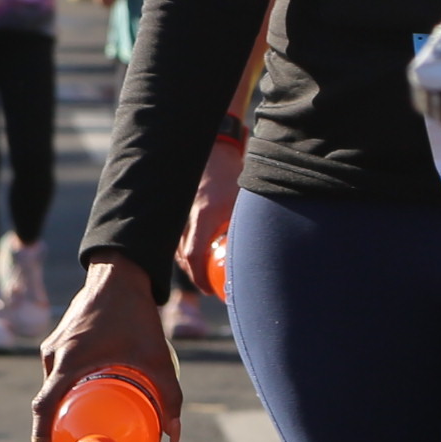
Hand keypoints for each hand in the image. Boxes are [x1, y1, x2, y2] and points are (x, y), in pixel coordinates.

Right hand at [32, 258, 183, 441]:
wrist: (119, 272)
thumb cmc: (136, 314)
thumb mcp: (156, 358)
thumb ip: (170, 396)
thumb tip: (173, 437)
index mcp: (67, 362)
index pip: (42, 409)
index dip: (40, 441)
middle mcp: (53, 356)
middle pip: (45, 403)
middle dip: (51, 434)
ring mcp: (53, 347)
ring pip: (50, 387)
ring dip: (58, 411)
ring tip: (74, 434)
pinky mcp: (58, 340)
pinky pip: (55, 374)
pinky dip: (62, 392)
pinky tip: (79, 403)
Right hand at [180, 134, 243, 293]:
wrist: (215, 151)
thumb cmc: (233, 177)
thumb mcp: (244, 203)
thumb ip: (249, 226)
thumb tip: (265, 252)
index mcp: (204, 214)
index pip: (194, 255)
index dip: (199, 277)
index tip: (209, 290)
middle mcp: (187, 215)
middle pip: (182, 255)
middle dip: (193, 274)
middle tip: (207, 286)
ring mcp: (179, 211)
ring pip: (176, 246)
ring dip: (187, 263)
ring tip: (201, 274)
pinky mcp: (177, 209)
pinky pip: (175, 236)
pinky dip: (183, 249)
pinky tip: (194, 256)